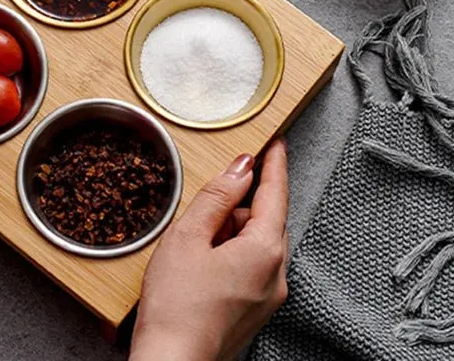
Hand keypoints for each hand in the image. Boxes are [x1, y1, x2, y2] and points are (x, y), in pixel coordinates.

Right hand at [131, 139, 288, 360]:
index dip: (274, 164)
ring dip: (227, 236)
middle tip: (198, 219)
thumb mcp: (189, 236)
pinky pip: (249, 268)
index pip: (275, 194)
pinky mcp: (255, 312)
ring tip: (191, 253)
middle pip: (262, 220)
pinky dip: (228, 258)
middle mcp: (276, 274)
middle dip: (233, 210)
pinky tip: (199, 270)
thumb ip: (217, 196)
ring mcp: (268, 297)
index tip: (275, 142)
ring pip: (253, 244)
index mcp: (265, 250)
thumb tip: (240, 168)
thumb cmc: (176, 306)